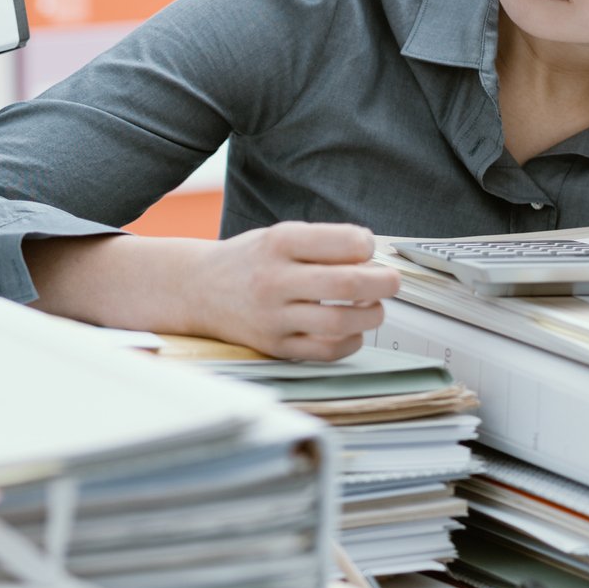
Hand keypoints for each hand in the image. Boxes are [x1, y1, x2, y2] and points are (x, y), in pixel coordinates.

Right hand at [186, 222, 401, 360]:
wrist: (197, 289)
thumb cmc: (248, 261)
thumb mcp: (278, 236)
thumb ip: (321, 243)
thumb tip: (372, 258)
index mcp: (278, 243)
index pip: (342, 242)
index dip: (367, 246)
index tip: (368, 250)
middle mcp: (274, 280)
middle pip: (346, 285)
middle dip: (383, 283)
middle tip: (391, 282)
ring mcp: (273, 317)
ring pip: (341, 323)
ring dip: (371, 315)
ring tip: (373, 308)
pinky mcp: (274, 346)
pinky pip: (326, 351)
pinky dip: (350, 342)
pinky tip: (351, 331)